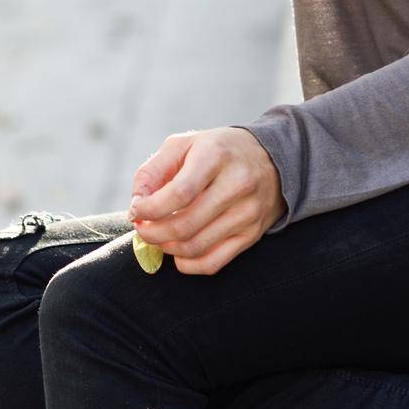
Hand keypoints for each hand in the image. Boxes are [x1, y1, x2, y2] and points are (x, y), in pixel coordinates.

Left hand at [127, 127, 286, 274]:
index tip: (137, 212)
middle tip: (142, 228)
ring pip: (195, 247)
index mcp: (216, 155)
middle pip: (184, 225)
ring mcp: (247, 212)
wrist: (272, 160)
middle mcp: (237, 183)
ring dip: (166, 248)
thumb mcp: (184, 145)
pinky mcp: (252, 234)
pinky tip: (177, 252)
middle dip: (152, 233)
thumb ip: (153, 170)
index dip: (149, 209)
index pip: (178, 194)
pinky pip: (213, 263)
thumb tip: (137, 203)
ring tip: (158, 236)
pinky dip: (187, 264)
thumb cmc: (217, 152)